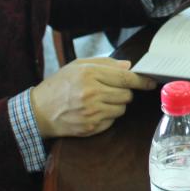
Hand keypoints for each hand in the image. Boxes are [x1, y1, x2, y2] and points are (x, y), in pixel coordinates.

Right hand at [30, 57, 155, 138]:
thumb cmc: (59, 84)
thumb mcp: (78, 66)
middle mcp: (91, 94)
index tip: (151, 82)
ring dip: (116, 104)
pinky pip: (112, 120)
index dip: (141, 80)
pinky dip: (108, 115)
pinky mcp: (91, 127)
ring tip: (100, 100)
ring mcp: (91, 113)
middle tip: (110, 89)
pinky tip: (94, 111)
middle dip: (124, 91)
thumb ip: (105, 63)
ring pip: (122, 109)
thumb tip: (129, 66)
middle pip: (126, 94)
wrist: (38, 111)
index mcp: (89, 75)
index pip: (124, 78)